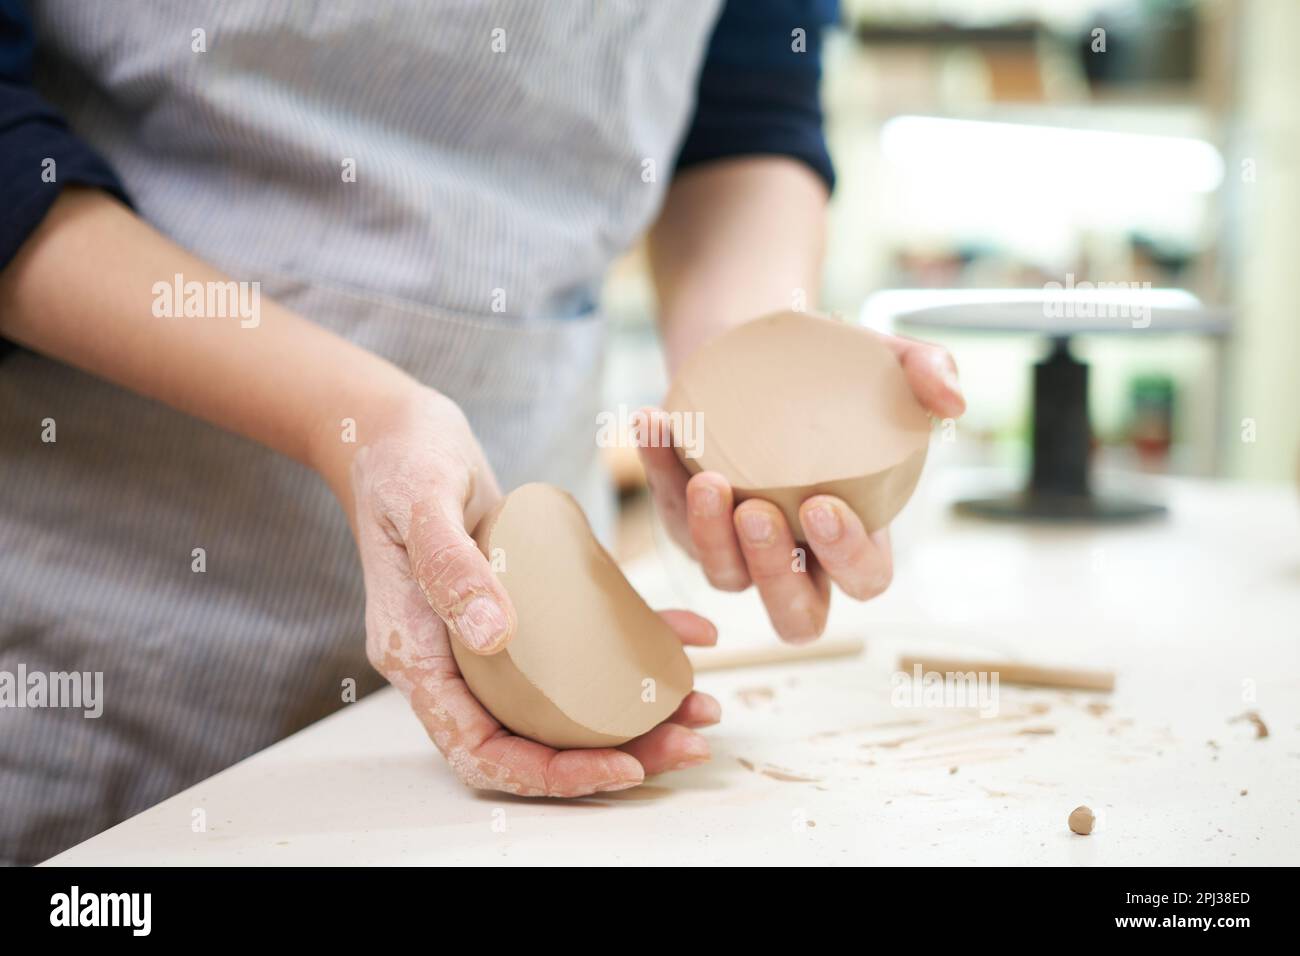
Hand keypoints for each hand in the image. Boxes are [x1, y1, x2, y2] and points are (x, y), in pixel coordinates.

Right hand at [335, 387, 719, 795]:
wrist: (400, 429)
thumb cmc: (401, 460)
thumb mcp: (420, 502)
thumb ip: (450, 566)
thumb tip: (495, 636)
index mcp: (418, 658)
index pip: (480, 751)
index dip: (551, 774)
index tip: (622, 766)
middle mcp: (455, 661)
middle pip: (533, 741)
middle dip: (614, 756)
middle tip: (689, 742)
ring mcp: (489, 639)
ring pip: (565, 705)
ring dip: (636, 715)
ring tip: (701, 705)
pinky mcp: (523, 608)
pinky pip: (582, 644)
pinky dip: (636, 645)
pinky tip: (686, 635)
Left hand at [639, 330, 964, 642]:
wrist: (760, 349)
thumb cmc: (834, 370)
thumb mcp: (887, 359)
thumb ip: (928, 371)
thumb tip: (951, 398)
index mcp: (857, 536)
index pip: (863, 579)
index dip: (848, 559)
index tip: (822, 505)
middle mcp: (798, 557)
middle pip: (792, 614)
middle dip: (773, 573)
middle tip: (757, 511)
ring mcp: (739, 548)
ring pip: (724, 578)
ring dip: (710, 536)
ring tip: (707, 477)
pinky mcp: (690, 521)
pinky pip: (671, 512)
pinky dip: (659, 468)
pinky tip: (654, 423)